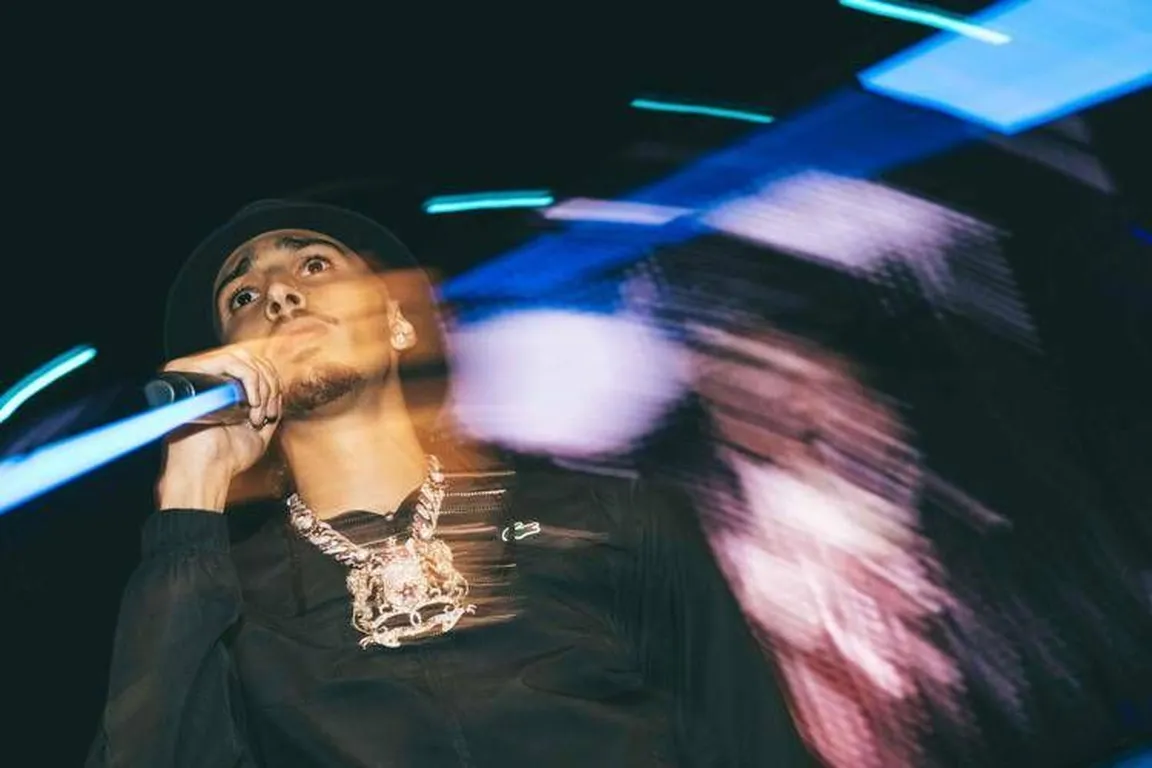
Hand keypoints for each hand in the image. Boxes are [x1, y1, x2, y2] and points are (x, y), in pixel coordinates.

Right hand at [155, 345, 282, 511]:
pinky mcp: (198, 374)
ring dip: (263, 387)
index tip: (273, 413)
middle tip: (269, 414)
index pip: (255, 367)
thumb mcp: (258, 432)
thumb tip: (279, 389)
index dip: (271, 384)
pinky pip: (234, 364)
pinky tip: (251, 406)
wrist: (207, 470)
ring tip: (258, 415)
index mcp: (224, 391)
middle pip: (253, 359)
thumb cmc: (229, 457)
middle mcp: (213, 380)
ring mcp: (205, 375)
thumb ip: (268, 410)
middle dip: (270, 385)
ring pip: (246, 360)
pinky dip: (252, 382)